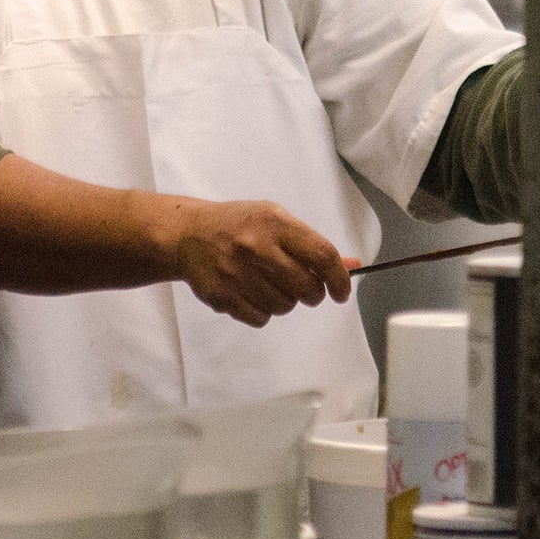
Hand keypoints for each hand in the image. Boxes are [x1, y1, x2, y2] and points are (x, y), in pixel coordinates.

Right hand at [166, 199, 352, 328]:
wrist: (189, 234)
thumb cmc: (238, 225)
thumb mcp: (275, 220)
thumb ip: (311, 244)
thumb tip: (351, 266)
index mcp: (274, 223)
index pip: (322, 255)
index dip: (339, 278)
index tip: (341, 291)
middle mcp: (257, 247)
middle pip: (307, 288)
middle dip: (313, 293)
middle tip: (304, 285)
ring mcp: (238, 273)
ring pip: (285, 306)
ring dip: (285, 300)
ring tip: (268, 282)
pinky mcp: (223, 296)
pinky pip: (261, 318)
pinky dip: (263, 310)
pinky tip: (251, 291)